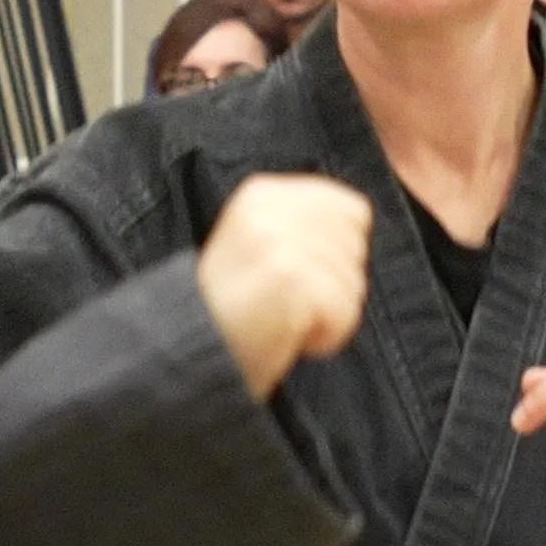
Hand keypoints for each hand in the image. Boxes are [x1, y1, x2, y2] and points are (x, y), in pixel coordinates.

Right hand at [196, 175, 374, 397]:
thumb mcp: (258, 243)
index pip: (352, 211)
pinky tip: (287, 337)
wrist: (187, 352)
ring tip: (281, 320)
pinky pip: (345, 312)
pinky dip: (326, 338)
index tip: (298, 277)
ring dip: (329, 315)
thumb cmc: (230, 310)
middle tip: (287, 303)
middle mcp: (270, 209)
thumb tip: (358, 219)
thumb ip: (302, 224)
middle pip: (357, 247)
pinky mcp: (291, 279)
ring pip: (354, 284)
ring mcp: (280, 243)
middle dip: (335, 284)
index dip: (338, 252)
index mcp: (263, 193)